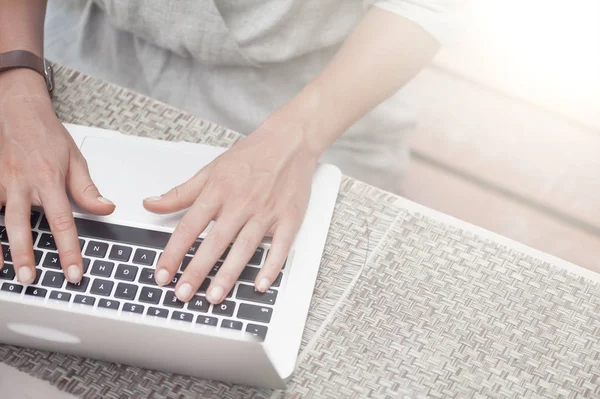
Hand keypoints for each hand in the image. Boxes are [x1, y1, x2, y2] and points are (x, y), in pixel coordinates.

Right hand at [0, 69, 114, 283]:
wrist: (17, 108)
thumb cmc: (46, 134)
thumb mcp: (74, 159)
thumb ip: (87, 189)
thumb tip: (106, 209)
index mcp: (48, 179)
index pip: (62, 221)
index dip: (69, 249)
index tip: (74, 271)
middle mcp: (21, 183)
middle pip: (22, 225)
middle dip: (26, 255)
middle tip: (31, 279)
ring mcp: (0, 182)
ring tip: (4, 272)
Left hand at [145, 120, 318, 303]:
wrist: (289, 141)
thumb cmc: (250, 156)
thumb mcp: (210, 170)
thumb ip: (180, 192)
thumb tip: (150, 204)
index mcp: (218, 191)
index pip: (189, 227)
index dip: (173, 253)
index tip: (162, 274)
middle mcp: (240, 203)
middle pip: (214, 242)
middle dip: (197, 271)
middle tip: (183, 294)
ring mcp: (266, 212)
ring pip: (244, 248)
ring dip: (229, 275)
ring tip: (214, 296)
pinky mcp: (288, 218)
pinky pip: (280, 247)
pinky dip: (271, 267)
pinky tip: (259, 284)